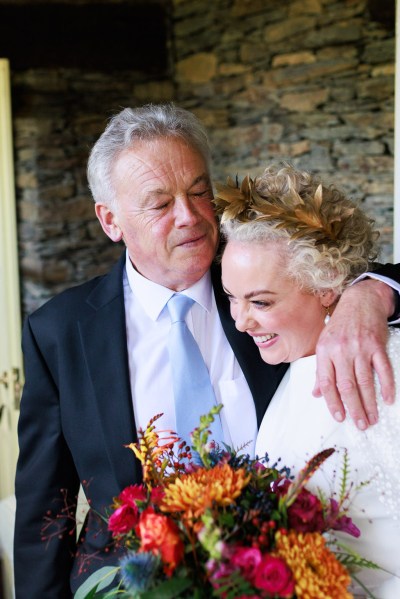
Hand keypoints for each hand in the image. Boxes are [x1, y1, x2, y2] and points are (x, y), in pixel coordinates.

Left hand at [313, 279, 394, 429]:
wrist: (361, 301)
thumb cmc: (340, 324)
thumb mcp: (324, 343)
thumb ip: (320, 370)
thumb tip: (316, 393)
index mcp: (325, 351)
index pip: (326, 382)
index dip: (332, 402)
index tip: (339, 417)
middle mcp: (341, 350)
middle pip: (347, 386)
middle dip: (354, 409)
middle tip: (360, 425)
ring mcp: (360, 348)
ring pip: (365, 382)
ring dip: (369, 403)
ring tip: (372, 418)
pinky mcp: (377, 346)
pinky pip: (383, 370)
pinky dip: (387, 386)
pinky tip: (388, 399)